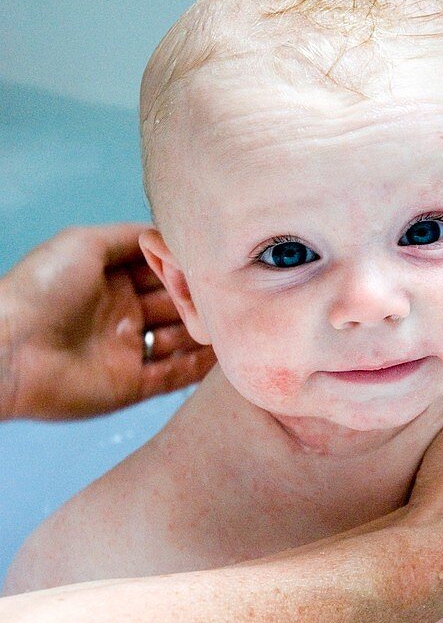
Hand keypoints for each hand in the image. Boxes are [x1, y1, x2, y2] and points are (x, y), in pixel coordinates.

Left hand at [0, 225, 215, 419]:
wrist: (10, 348)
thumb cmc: (41, 290)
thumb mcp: (83, 243)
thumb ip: (130, 237)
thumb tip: (168, 235)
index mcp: (111, 281)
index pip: (162, 272)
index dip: (186, 268)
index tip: (212, 263)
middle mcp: (123, 315)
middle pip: (176, 305)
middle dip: (202, 299)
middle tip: (229, 294)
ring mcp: (127, 351)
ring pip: (181, 341)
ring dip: (207, 333)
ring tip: (239, 322)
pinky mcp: (131, 386)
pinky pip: (174, 376)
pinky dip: (200, 367)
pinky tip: (226, 355)